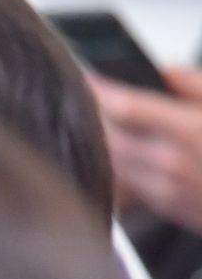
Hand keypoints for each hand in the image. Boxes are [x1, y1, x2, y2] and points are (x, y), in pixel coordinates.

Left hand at [93, 66, 201, 230]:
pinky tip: (122, 154)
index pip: (128, 108)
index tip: (88, 77)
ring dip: (102, 142)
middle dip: (96, 115)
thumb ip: (196, 85)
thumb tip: (166, 71)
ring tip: (104, 122)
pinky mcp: (162, 207)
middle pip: (109, 136)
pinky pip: (123, 187)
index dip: (101, 89)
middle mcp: (171, 164)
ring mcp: (164, 190)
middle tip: (94, 98)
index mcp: (190, 132)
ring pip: (111, 162)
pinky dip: (116, 168)